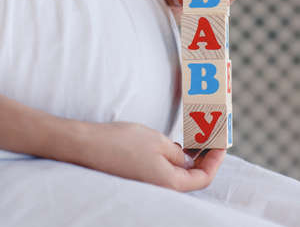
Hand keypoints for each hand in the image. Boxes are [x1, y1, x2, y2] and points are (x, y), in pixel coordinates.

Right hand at [70, 121, 225, 191]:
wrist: (89, 145)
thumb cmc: (124, 142)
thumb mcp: (158, 141)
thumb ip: (177, 153)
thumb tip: (187, 160)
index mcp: (169, 182)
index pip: (203, 178)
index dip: (214, 161)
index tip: (220, 144)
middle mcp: (159, 187)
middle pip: (190, 178)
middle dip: (203, 160)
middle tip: (209, 140)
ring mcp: (147, 182)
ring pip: (176, 174)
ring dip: (187, 159)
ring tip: (193, 140)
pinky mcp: (137, 175)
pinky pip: (162, 170)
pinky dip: (172, 158)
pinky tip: (171, 145)